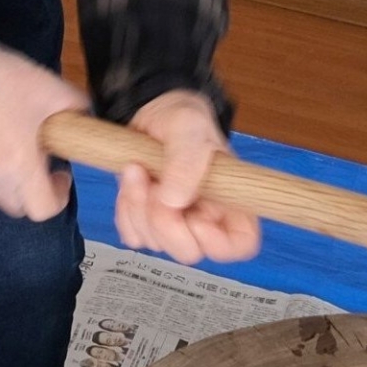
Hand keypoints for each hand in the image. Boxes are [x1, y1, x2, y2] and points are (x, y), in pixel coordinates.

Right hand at [0, 29, 86, 221]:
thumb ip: (75, 106)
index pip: (43, 210)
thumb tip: (84, 114)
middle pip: (15, 206)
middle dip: (30, 189)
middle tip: (34, 160)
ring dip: (0, 185)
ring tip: (3, 154)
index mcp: (19, 165)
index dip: (58, 197)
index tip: (59, 174)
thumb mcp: (50, 88)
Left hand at [114, 91, 260, 265]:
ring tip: (138, 168)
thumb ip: (187, 160)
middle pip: (189, 252)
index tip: (196, 216)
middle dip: (164, 220)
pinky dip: (125, 209)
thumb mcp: (189, 127)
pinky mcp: (146, 222)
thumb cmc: (182, 120)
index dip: (218, 242)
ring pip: (155, 243)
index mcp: (232, 200)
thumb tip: (174, 201)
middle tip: (153, 183)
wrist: (151, 115)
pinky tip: (131, 182)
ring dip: (139, 206)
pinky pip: (132, 234)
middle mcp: (207, 219)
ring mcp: (175, 224)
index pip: (241, 244)